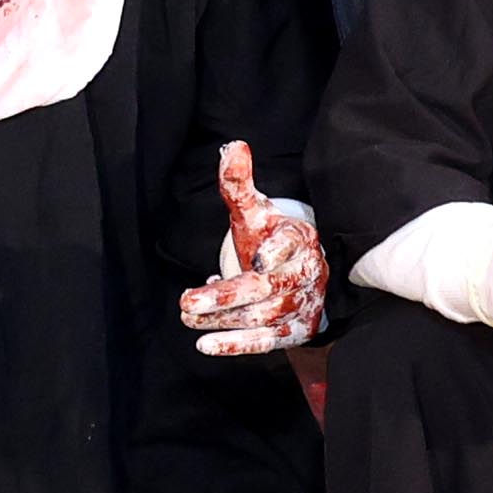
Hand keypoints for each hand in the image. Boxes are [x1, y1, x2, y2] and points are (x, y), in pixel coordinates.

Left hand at [175, 139, 330, 355]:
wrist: (298, 270)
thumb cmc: (270, 238)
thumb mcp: (253, 211)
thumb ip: (239, 183)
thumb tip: (233, 147)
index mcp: (299, 238)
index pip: (292, 243)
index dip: (277, 250)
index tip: (258, 258)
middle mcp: (306, 273)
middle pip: (267, 287)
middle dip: (226, 297)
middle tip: (187, 301)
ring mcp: (303, 304)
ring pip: (263, 317)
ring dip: (224, 320)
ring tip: (188, 317)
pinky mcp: (297, 331)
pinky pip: (268, 342)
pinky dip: (238, 345)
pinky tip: (207, 345)